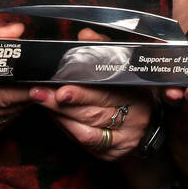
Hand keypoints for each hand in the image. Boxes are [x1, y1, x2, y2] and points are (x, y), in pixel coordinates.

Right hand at [0, 22, 30, 143]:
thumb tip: (16, 30)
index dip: (24, 83)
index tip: (42, 76)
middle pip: (7, 103)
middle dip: (29, 92)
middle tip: (45, 81)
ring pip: (10, 114)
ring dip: (23, 102)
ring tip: (31, 86)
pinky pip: (5, 123)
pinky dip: (13, 111)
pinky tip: (13, 100)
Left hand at [30, 30, 155, 160]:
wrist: (147, 121)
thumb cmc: (132, 89)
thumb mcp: (122, 64)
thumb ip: (104, 48)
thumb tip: (85, 35)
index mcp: (139, 94)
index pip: (108, 94)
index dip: (83, 94)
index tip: (62, 90)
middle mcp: (135, 119)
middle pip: (93, 114)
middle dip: (62, 104)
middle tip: (40, 93)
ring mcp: (123, 140)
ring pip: (86, 131)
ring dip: (60, 116)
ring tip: (42, 101)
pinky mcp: (111, 153)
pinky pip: (85, 143)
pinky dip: (67, 128)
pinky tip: (55, 116)